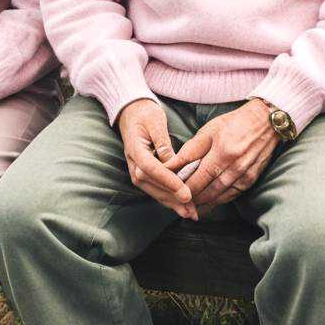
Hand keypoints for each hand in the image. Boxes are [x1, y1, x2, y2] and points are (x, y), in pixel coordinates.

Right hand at [117, 98, 196, 220]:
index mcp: (136, 150)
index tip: (186, 193)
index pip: (152, 170)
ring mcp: (136, 171)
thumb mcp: (156, 122)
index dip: (170, 183)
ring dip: (172, 203)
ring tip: (190, 213)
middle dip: (174, 199)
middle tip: (193, 210)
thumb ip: (163, 143)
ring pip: (154, 191)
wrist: (131, 111)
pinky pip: (155, 189)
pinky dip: (168, 198)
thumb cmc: (145, 114)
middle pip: (153, 186)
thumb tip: (172, 162)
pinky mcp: (143, 174)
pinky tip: (181, 206)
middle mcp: (134, 164)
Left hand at [166, 99, 279, 207]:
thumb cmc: (232, 123)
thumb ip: (190, 150)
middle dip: (193, 200)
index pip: (199, 178)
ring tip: (191, 205)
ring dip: (205, 203)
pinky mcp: (251, 180)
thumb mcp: (208, 131)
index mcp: (221, 153)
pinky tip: (209, 201)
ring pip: (220, 197)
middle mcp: (234, 167)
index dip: (185, 188)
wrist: (264, 122)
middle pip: (209, 191)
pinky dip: (219, 200)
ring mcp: (244, 176)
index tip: (173, 191)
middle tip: (179, 203)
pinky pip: (232, 195)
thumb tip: (172, 164)